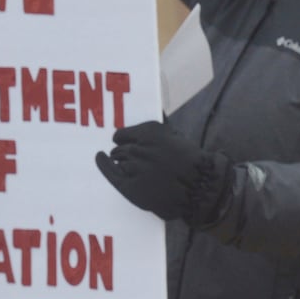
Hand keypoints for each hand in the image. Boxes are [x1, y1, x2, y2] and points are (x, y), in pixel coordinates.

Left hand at [95, 120, 232, 225]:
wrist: (199, 189)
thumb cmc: (191, 163)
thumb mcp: (177, 137)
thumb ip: (160, 128)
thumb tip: (154, 110)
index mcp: (150, 132)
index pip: (122, 134)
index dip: (123, 139)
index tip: (122, 141)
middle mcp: (138, 147)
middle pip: (119, 148)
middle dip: (123, 153)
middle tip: (131, 158)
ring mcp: (132, 167)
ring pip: (118, 160)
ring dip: (122, 162)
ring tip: (132, 167)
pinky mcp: (129, 186)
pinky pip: (111, 172)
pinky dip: (104, 164)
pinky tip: (100, 158)